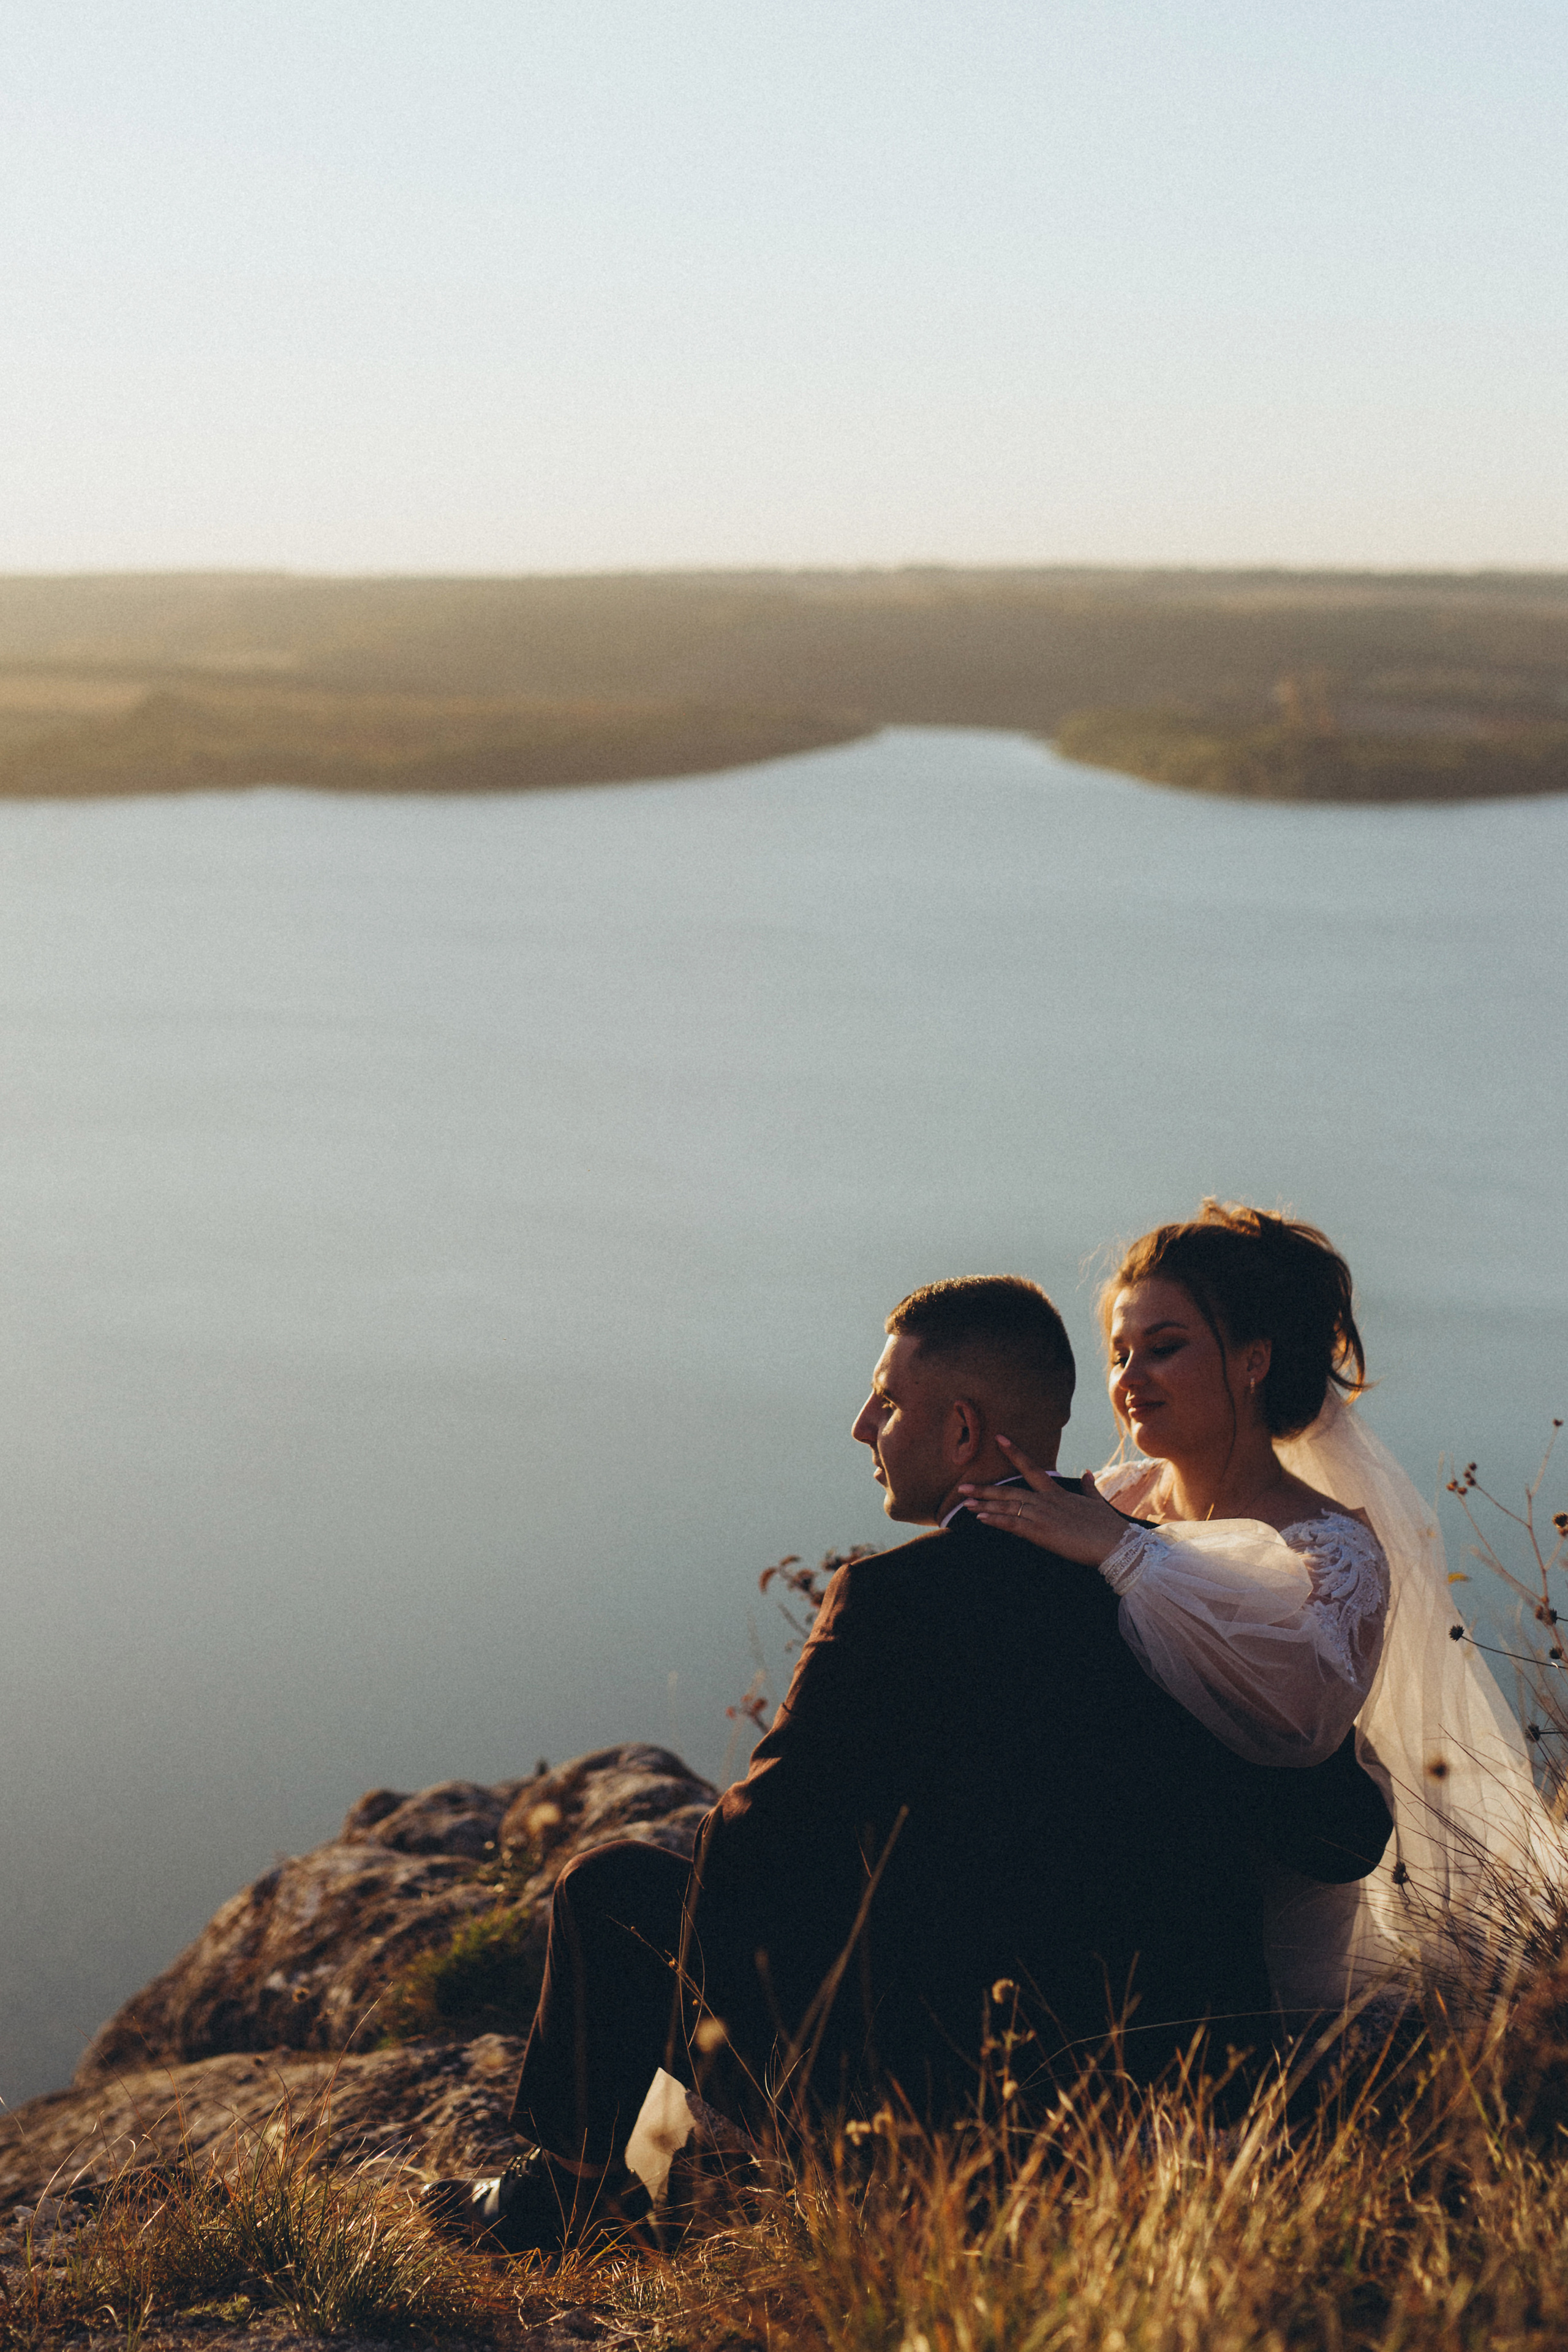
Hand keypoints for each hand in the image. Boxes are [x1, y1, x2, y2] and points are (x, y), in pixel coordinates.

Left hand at [957, 1436, 1128, 1567]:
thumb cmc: (1108, 1527)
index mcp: (1058, 1494)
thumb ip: (1088, 1487)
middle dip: (985, 1489)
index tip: (998, 1439)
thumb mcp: (1097, 1503)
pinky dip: (997, 1520)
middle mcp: (1047, 1501)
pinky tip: (982, 1519)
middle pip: (1010, 1492)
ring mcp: (1043, 1516)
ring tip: (965, 1503)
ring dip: (985, 1505)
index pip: (1032, 1468)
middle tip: (962, 1487)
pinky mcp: (1042, 1532)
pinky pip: (1014, 1524)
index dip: (1014, 1453)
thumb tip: (1086, 1473)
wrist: (1117, 1544)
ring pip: (1008, 1507)